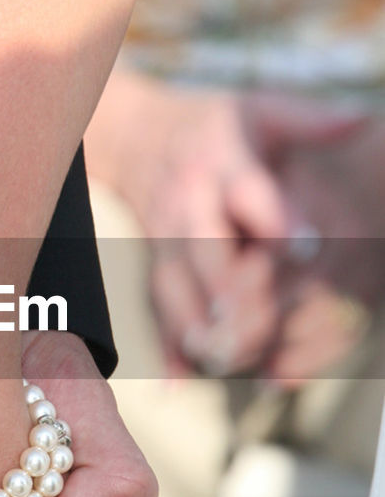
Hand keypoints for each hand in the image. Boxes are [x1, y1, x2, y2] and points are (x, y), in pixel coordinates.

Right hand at [85, 66, 368, 375]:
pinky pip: (155, 311)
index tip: (307, 245)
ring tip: (224, 360)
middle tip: (259, 323)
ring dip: (196, 328)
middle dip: (229, 288)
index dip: (276, 217)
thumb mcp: (260, 111)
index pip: (248, 190)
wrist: (136, 137)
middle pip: (203, 249)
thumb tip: (359, 118)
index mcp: (220, 161)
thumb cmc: (215, 126)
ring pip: (174, 288)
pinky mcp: (151, 268)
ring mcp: (162, 239)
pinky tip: (178, 385)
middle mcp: (186, 203)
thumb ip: (308, 120)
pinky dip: (166, 350)